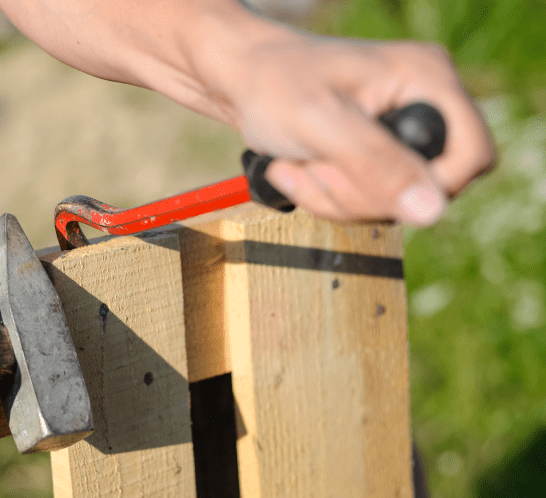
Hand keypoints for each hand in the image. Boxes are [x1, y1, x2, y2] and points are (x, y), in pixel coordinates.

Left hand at [197, 27, 494, 224]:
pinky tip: (297, 167)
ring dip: (334, 196)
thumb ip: (376, 164)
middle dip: (361, 191)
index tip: (378, 186)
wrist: (233, 79)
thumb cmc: (271, 83)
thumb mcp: (320, 122)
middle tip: (315, 163)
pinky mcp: (369, 154)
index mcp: (425, 79)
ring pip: (389, 204)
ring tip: (298, 161)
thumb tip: (431, 209)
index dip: (432, 186)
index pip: (473, 155)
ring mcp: (394, 133)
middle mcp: (419, 104)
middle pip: (427, 190)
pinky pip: (362, 202)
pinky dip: (323, 196)